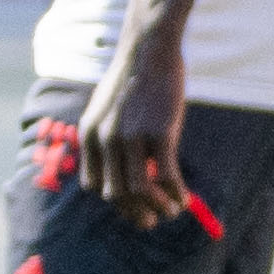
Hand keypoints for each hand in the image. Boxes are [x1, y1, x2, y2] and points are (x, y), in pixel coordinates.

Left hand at [71, 39, 194, 231]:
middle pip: (116, 194)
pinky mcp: (158, 135)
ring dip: (158, 209)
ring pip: (140, 192)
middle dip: (135, 213)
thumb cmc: (133, 80)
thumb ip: (109, 137)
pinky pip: (166, 178)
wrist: (148, 51)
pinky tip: (185, 199)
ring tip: (172, 211)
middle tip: (151, 222)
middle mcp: (104, 140)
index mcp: (89, 136)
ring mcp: (130, 139)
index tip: (132, 205)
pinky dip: (176, 195)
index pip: (94, 185)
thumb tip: (125, 169)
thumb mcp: (108, 110)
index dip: (114, 200)